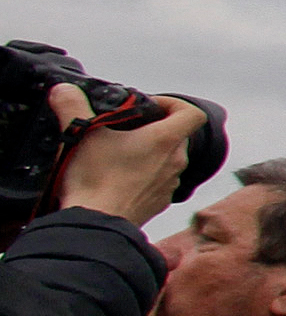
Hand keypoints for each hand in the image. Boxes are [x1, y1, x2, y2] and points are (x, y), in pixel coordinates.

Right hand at [50, 87, 210, 226]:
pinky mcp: (158, 202)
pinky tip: (117, 177)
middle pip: (177, 135)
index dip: (174, 104)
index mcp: (166, 139)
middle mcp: (175, 161)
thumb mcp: (82, 135)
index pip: (192, 112)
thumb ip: (73, 107)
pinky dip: (143, 175)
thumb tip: (63, 90)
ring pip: (167, 159)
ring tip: (117, 154)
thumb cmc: (96, 181)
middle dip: (153, 128)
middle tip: (125, 129)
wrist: (96, 224)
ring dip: (148, 153)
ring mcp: (169, 183)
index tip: (150, 106)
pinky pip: (157, 181)